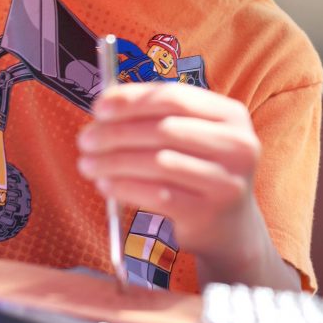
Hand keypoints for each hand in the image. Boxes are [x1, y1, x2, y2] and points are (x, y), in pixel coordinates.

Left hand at [77, 83, 297, 287]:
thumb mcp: (192, 135)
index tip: (98, 108)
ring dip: (114, 162)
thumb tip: (104, 107)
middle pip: (164, 129)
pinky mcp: (208, 212)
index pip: (174, 97)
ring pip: (158, 163)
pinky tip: (105, 185)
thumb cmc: (199, 169)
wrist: (229, 226)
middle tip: (85, 139)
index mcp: (231, 115)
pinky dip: (124, 188)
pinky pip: (156, 195)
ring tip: (87, 164)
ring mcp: (226, 181)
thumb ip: (156, 116)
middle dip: (116, 133)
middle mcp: (237, 145)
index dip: (132, 100)